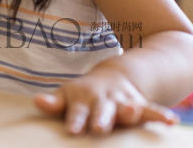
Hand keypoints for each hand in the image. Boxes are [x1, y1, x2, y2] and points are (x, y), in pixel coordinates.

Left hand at [34, 68, 178, 134]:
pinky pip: (151, 110)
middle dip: (100, 119)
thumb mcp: (66, 95)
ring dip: (129, 110)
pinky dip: (160, 114)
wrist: (111, 77)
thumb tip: (37, 101)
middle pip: (101, 111)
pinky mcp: (139, 104)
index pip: (77, 112)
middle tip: (98, 128)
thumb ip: (53, 102)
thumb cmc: (82, 95)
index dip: (75, 120)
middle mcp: (102, 100)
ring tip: (132, 111)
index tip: (72, 130)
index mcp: (82, 99)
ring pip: (126, 108)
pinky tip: (171, 121)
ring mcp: (121, 102)